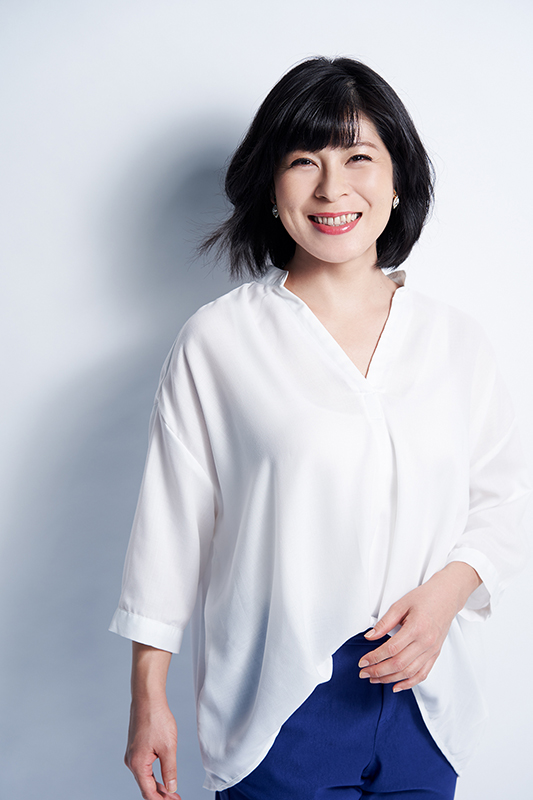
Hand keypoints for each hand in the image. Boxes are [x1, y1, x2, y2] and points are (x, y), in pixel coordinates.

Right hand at [125, 697, 179, 798]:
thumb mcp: (168, 747)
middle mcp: (131, 762)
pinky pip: (144, 767)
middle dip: (161, 795)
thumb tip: (171, 788)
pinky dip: (153, 774)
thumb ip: (169, 771)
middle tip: (175, 799)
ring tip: (171, 791)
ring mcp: (132, 754)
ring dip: (158, 785)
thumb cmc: (156, 719)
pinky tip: (163, 776)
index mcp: (138, 764)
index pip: (149, 792)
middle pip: (146, 786)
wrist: (147, 699)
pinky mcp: (135, 748)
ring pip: (145, 777)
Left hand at [358, 562, 480, 692]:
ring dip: (390, 679)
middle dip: (378, 671)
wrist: (447, 597)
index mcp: (416, 628)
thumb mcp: (400, 604)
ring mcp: (432, 650)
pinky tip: (396, 686)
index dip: (375, 658)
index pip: (391, 649)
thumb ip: (384, 623)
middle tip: (364, 673)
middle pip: (399, 664)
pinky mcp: (435, 654)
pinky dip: (409, 683)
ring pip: (409, 672)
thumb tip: (369, 637)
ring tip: (375, 679)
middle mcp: (426, 642)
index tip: (362, 661)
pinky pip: (422, 674)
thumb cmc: (424, 598)